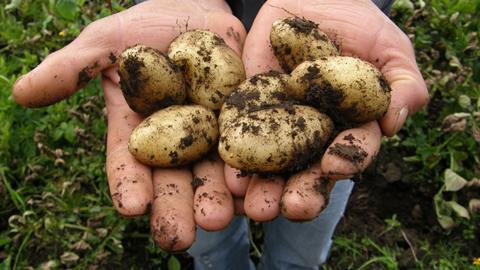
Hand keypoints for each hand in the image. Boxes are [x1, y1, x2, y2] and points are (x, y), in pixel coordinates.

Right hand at [13, 0, 245, 250]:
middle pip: (174, 180)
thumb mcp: (106, 43)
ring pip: (215, 174)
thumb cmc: (145, 29)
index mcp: (139, 132)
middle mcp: (175, 143)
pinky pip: (253, 149)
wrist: (195, 13)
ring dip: (218, 200)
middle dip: (176, 208)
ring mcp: (213, 135)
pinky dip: (255, 171)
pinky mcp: (247, 123)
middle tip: (181, 237)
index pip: (129, 164)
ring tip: (220, 221)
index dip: (129, 184)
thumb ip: (72, 68)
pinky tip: (257, 192)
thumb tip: (21, 92)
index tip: (131, 207)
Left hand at [225, 0, 428, 220]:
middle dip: (301, 191)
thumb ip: (403, 84)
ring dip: (263, 187)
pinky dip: (233, 155)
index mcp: (348, 128)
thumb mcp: (389, 49)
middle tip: (290, 208)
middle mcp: (312, 135)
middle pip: (308, 170)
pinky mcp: (247, 108)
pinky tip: (227, 174)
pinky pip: (238, 133)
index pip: (350, 151)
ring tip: (255, 207)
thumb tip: (395, 122)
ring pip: (271, 164)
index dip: (345, 160)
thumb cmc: (360, 26)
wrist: (315, 1)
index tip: (333, 165)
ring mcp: (278, 124)